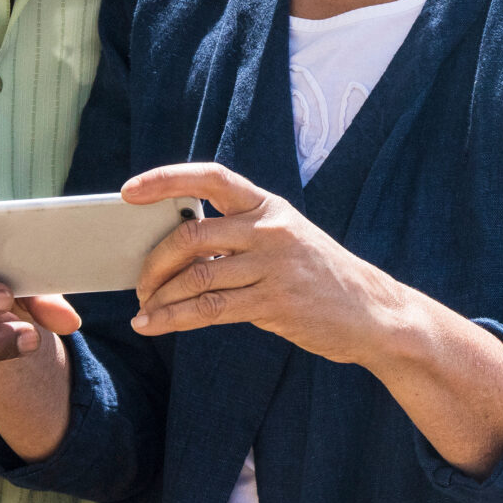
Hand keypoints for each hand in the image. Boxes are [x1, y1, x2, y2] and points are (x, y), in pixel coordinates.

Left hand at [122, 164, 401, 360]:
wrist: (373, 313)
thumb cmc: (319, 277)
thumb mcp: (286, 240)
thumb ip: (239, 238)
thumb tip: (176, 250)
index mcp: (270, 206)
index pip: (211, 177)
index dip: (167, 179)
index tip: (129, 190)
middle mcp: (270, 230)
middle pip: (191, 235)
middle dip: (154, 261)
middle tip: (140, 282)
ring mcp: (274, 266)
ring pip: (195, 277)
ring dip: (160, 296)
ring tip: (144, 309)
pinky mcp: (274, 303)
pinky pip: (208, 310)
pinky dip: (172, 319)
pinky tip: (153, 325)